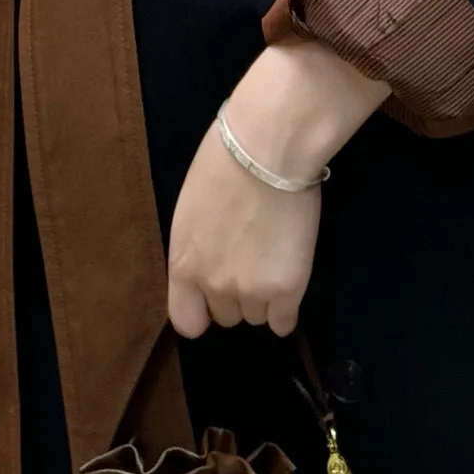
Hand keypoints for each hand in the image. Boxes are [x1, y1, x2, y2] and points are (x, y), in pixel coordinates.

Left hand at [167, 38, 388, 338]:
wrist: (267, 150)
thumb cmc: (224, 162)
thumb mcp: (191, 209)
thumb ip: (197, 246)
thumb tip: (211, 259)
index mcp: (183, 265)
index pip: (186, 320)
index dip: (202, 310)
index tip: (214, 295)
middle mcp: (213, 286)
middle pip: (226, 316)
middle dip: (236, 294)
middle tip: (251, 260)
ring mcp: (251, 291)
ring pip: (257, 316)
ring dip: (264, 297)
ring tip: (274, 260)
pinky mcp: (288, 289)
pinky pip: (284, 322)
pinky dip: (287, 309)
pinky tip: (290, 284)